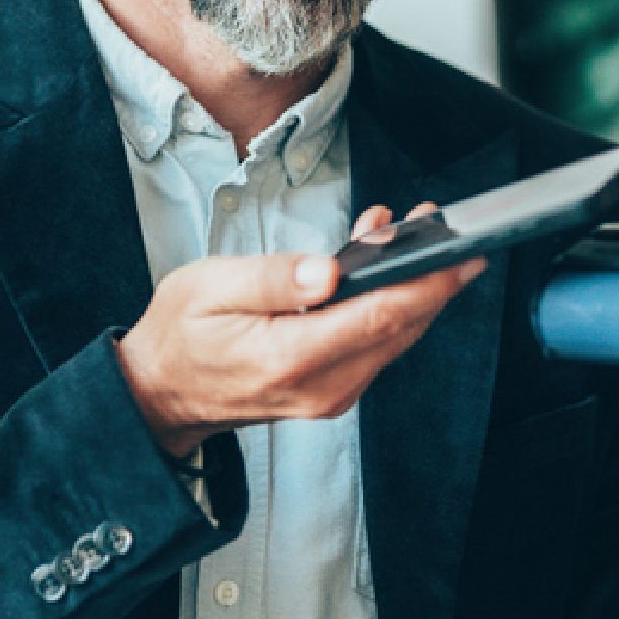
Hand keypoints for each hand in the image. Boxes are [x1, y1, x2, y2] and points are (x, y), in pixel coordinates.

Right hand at [116, 205, 480, 456]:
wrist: (160, 394)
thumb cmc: (181, 337)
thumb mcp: (208, 288)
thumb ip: (273, 279)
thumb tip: (328, 271)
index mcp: (292, 357)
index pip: (380, 316)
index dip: (427, 281)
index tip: (458, 252)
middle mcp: (323, 385)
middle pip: (401, 327)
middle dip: (430, 273)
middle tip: (435, 225)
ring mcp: (332, 393)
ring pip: (396, 337)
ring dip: (410, 286)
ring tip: (404, 233)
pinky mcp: (334, 389)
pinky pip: (376, 345)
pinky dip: (387, 304)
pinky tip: (374, 267)